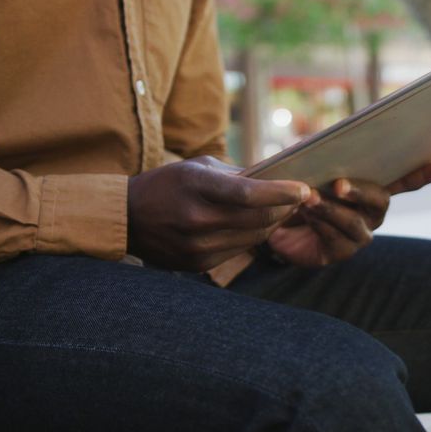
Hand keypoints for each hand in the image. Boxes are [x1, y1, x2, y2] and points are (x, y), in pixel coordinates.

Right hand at [127, 156, 310, 271]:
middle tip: (300, 198)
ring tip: (284, 210)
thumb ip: (236, 175)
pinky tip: (259, 226)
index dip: (281, 193)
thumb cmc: (168, 184)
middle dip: (285, 208)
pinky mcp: (197, 264)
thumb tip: (276, 179)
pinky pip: (238, 251)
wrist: (126, 218)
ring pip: (253, 238)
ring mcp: (196, 246)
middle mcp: (196, 219)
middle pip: (257, 219)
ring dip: (273, 224)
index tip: (304, 189)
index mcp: (196, 186)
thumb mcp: (198, 167)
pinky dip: (253, 238)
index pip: (248, 194)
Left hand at [266, 161, 430, 266]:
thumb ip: (319, 152)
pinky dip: (320, 224)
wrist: (270, 221)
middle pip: (380, 201)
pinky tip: (306, 213)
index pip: (405, 179)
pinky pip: (336, 239)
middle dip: (361, 191)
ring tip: (310, 199)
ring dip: (332, 209)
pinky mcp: (339, 252)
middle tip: (339, 185)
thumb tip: (322, 139)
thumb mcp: (305, 163)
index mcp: (372, 186)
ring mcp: (359, 234)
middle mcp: (372, 212)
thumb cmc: (294, 187)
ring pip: (355, 222)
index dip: (426, 173)